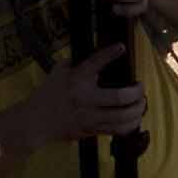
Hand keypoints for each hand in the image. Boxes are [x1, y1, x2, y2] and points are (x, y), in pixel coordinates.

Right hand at [0, 49, 149, 152]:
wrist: (36, 121)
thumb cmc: (47, 95)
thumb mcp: (58, 72)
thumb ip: (75, 63)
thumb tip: (92, 52)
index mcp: (77, 80)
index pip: (96, 62)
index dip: (111, 53)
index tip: (121, 47)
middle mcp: (86, 98)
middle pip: (120, 97)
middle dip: (137, 92)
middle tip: (140, 88)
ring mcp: (90, 116)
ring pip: (122, 117)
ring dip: (138, 110)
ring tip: (141, 104)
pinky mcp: (92, 130)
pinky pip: (117, 130)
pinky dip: (130, 124)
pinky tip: (134, 119)